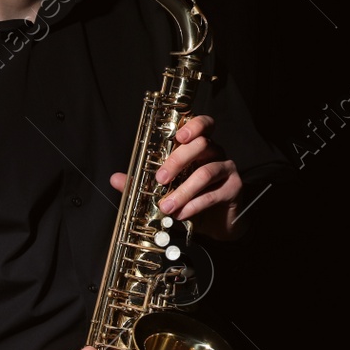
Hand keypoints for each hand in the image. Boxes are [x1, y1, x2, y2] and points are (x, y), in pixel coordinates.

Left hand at [109, 114, 246, 241]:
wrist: (217, 224)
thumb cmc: (192, 199)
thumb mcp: (166, 190)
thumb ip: (142, 182)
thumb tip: (115, 178)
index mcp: (200, 147)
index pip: (203, 125)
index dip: (193, 125)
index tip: (178, 136)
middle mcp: (216, 153)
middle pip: (202, 145)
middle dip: (177, 161)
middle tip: (160, 179)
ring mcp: (227, 169)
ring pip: (206, 172)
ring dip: (183, 190)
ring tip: (167, 206)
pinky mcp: (234, 188)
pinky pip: (213, 194)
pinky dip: (194, 205)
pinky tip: (182, 214)